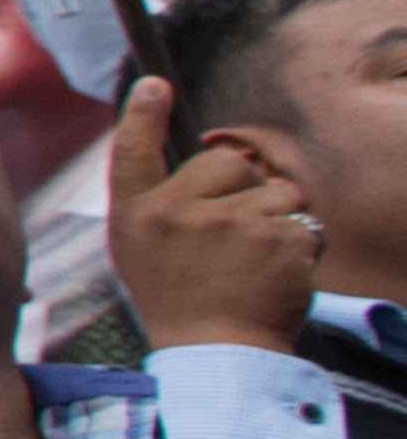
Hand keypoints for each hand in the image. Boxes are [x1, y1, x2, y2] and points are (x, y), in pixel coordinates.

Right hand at [111, 77, 322, 354]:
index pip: (133, 151)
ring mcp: (230, 224)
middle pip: (228, 160)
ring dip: (278, 217)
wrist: (217, 354)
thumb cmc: (180, 299)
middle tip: (235, 231)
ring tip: (256, 259)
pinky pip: (304, 220)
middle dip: (244, 185)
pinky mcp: (276, 239)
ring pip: (276, 189)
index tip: (155, 85)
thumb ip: (164, 203)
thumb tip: (208, 156)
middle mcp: (177, 212)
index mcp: (138, 215)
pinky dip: (302, 244)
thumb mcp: (143, 250)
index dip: (142, 115)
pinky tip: (278, 272)